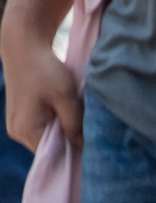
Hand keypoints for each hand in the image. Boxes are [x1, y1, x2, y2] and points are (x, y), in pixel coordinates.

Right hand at [1, 37, 77, 152]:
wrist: (23, 47)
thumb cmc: (45, 69)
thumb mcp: (66, 97)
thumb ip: (73, 124)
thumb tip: (81, 148)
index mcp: (25, 129)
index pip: (53, 155)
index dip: (73, 154)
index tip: (93, 152)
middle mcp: (17, 132)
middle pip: (50, 150)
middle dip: (69, 144)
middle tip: (88, 136)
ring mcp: (16, 126)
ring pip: (47, 141)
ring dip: (63, 135)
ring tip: (76, 123)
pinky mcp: (21, 119)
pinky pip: (43, 131)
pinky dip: (56, 127)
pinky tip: (66, 118)